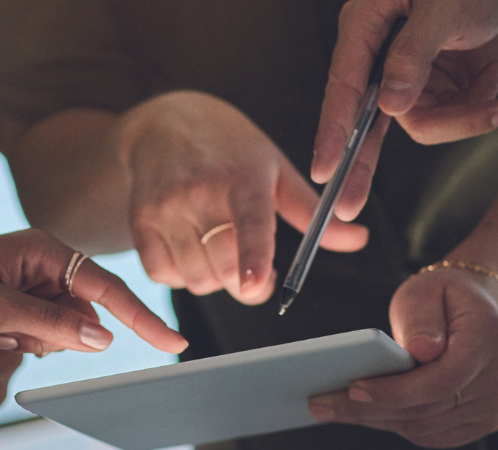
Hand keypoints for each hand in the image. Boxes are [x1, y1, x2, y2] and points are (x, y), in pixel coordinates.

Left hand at [0, 229, 189, 354]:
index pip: (108, 286)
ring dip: (31, 340)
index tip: (175, 342)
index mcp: (43, 248)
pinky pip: (38, 336)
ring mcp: (26, 284)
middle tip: (6, 328)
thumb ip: (51, 325)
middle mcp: (40, 263)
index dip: (143, 318)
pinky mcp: (12, 303)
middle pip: (83, 314)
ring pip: (61, 331)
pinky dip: (17, 342)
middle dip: (56, 334)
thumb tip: (104, 339)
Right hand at [116, 91, 367, 304]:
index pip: (250, 222)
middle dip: (244, 284)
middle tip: (253, 273)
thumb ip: (312, 212)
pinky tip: (190, 252)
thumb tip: (358, 238)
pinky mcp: (140, 219)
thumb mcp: (274, 168)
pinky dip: (179, 276)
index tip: (255, 284)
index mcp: (244, 176)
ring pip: (195, 277)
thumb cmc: (230, 149)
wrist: (164, 123)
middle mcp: (200, 190)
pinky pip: (161, 274)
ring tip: (218, 254)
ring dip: (213, 281)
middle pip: (224, 267)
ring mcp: (166, 205)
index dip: (253, 257)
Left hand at [306, 267, 497, 447]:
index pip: (442, 380)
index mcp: (488, 340)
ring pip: (424, 426)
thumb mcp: (426, 289)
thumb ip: (421, 318)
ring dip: (375, 420)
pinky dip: (394, 424)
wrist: (473, 309)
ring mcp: (492, 404)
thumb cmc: (444, 297)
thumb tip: (420, 350)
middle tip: (321, 404)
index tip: (354, 388)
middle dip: (370, 409)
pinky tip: (363, 412)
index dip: (396, 390)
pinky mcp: (480, 420)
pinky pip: (430, 434)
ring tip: (331, 408)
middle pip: (428, 408)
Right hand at [312, 0, 497, 220]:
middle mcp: (377, 56)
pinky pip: (451, 116)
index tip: (325, 169)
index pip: (343, 85)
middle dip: (365, 164)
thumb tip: (389, 106)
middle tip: (347, 206)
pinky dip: (481, 102)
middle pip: (364, 120)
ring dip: (467, 115)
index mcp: (364, 26)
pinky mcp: (432, 87)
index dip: (334, 130)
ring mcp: (405, 76)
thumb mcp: (445, 6)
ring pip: (423, 123)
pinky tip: (496, 72)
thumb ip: (413, 53)